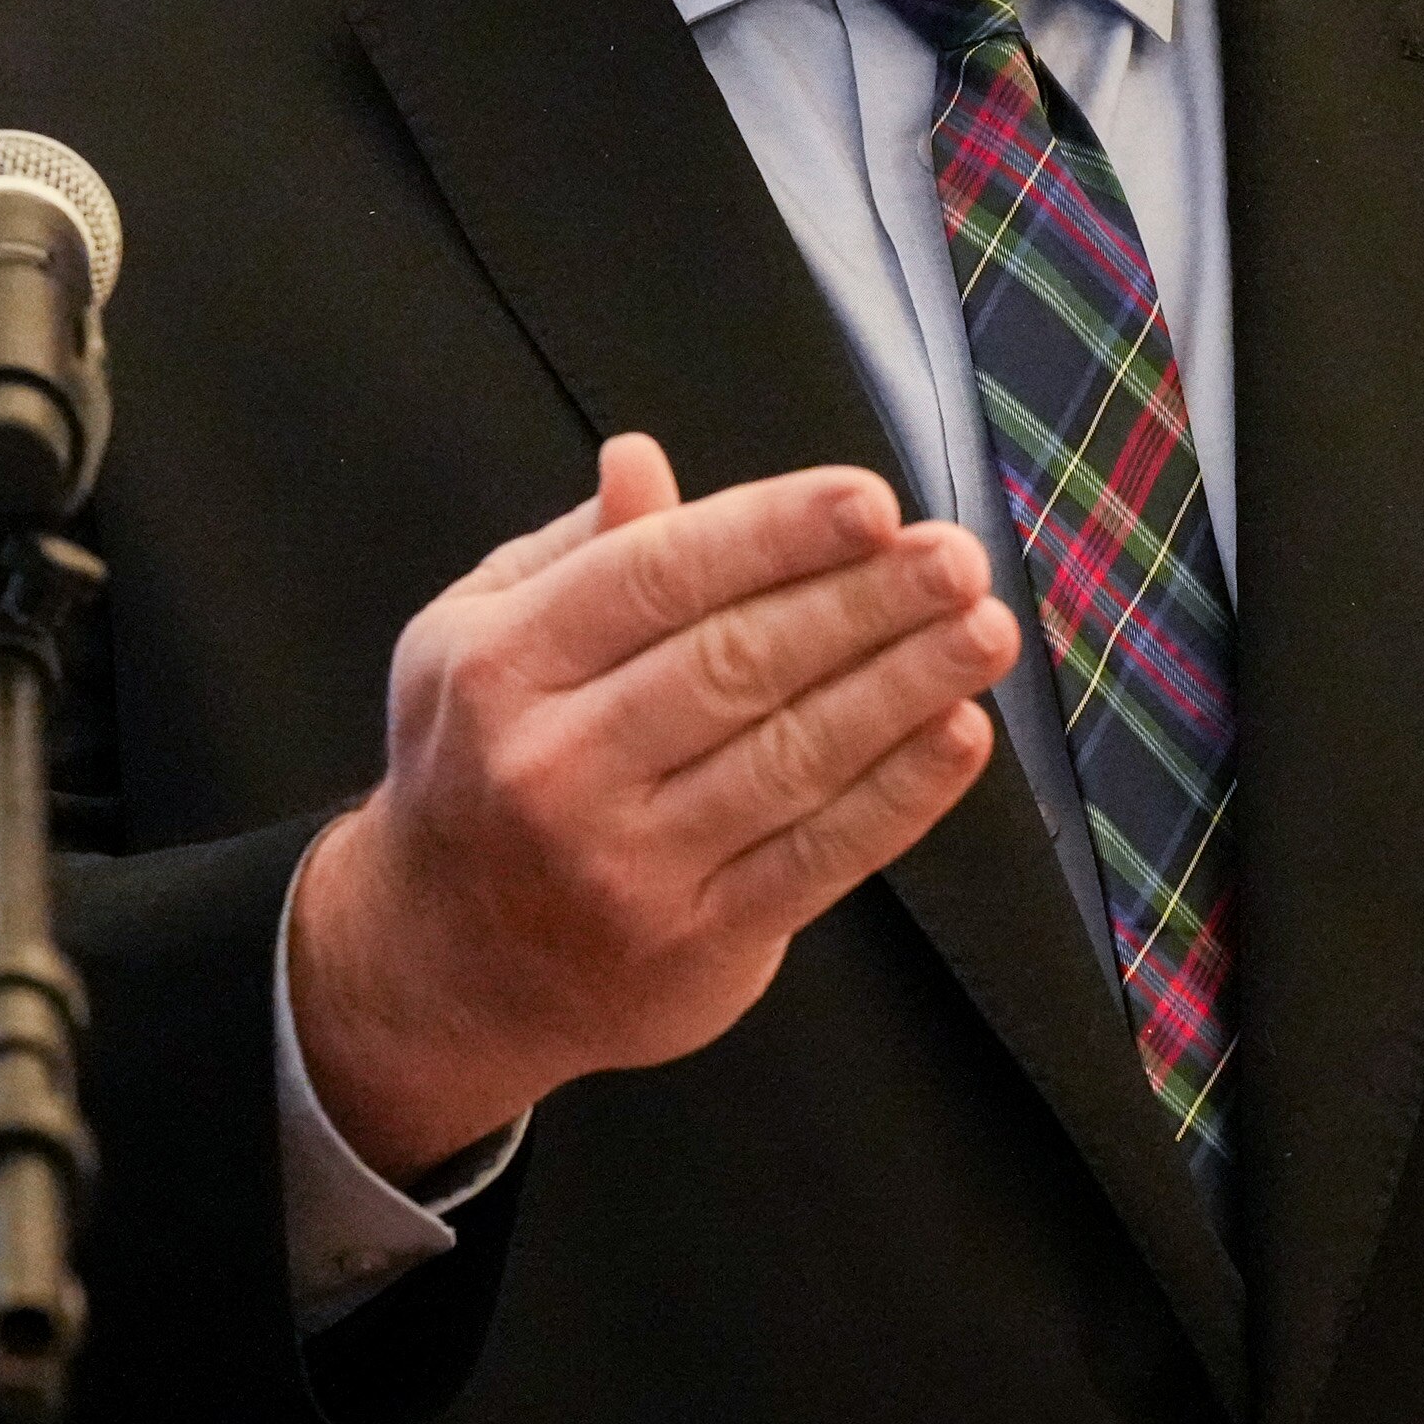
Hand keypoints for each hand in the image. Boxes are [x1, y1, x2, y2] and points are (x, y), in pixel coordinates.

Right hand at [285, 432, 1015, 1178]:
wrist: (441, 965)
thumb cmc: (474, 769)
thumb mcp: (472, 641)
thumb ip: (572, 554)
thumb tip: (641, 459)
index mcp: (500, 665)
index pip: (653, 575)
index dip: (772, 533)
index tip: (871, 500)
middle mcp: (554, 763)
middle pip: (735, 662)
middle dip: (862, 601)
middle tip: (955, 556)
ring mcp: (626, 862)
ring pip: (790, 757)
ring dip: (903, 686)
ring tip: (982, 630)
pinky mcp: (694, 944)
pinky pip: (816, 856)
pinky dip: (898, 794)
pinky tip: (956, 735)